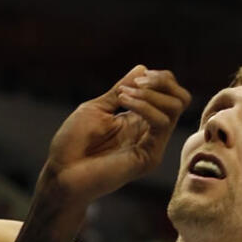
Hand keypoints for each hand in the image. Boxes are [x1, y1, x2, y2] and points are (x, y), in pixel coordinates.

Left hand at [41, 66, 189, 207]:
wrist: (61, 174)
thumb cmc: (72, 144)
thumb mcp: (97, 108)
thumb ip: (122, 90)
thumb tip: (142, 68)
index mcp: (139, 120)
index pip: (169, 93)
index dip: (159, 79)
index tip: (135, 79)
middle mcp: (150, 132)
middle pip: (180, 98)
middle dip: (161, 82)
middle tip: (135, 84)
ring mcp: (152, 145)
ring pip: (175, 108)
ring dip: (149, 94)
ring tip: (122, 96)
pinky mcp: (149, 157)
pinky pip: (162, 124)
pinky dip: (144, 106)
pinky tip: (123, 102)